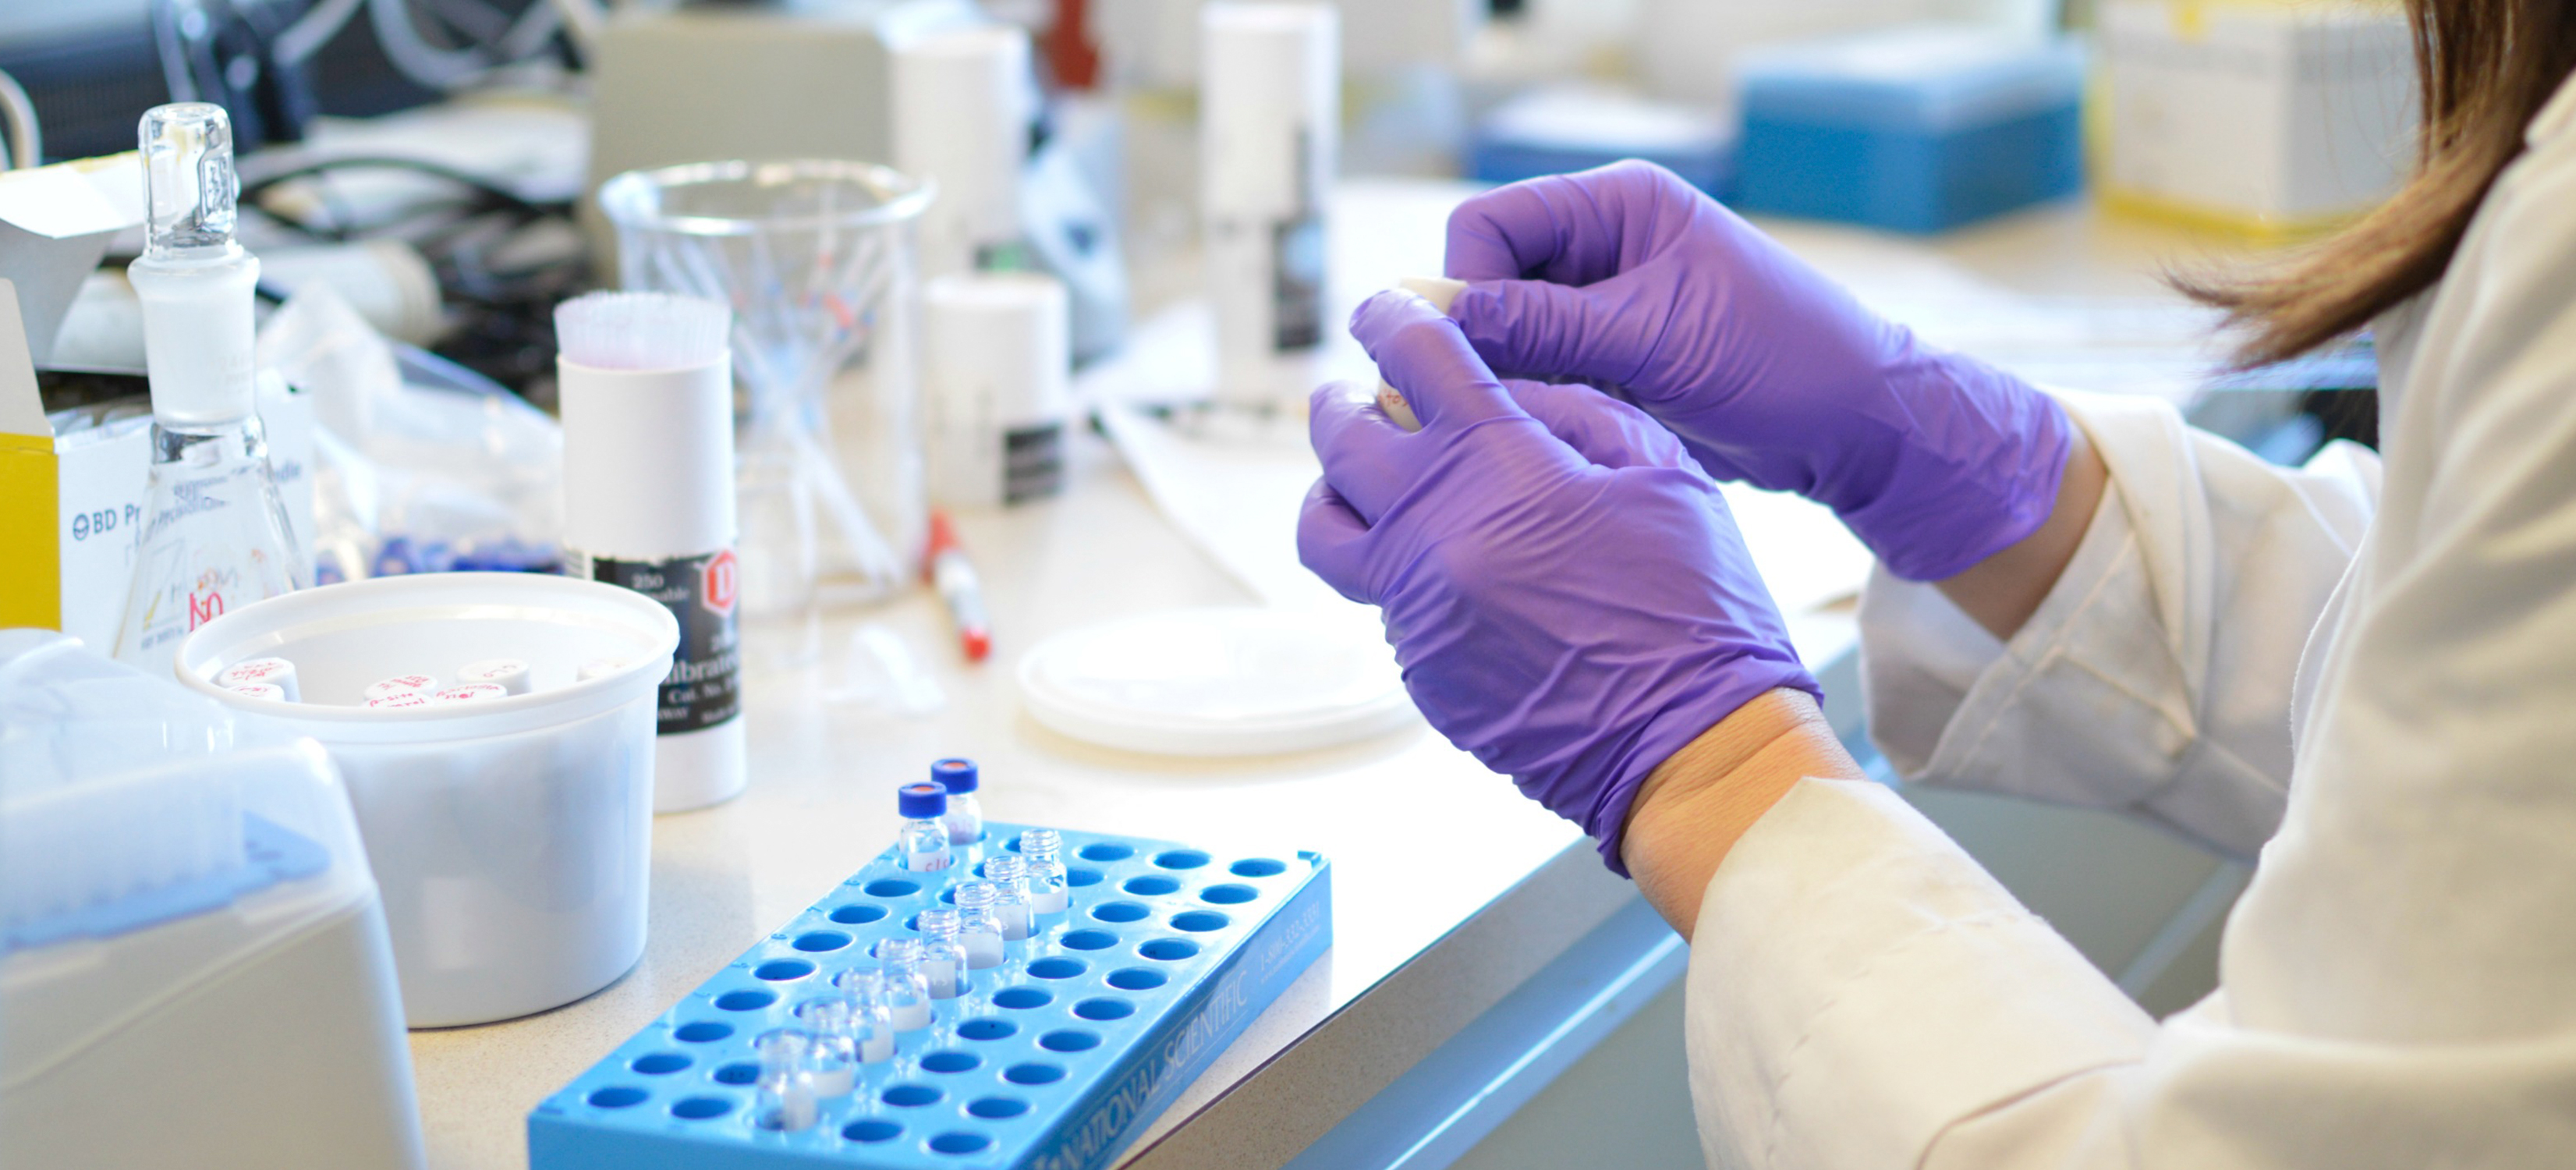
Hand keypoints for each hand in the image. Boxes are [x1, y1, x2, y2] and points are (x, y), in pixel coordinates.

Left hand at [1299, 291, 1816, 871]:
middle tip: (1355, 393)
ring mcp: (1414, 610)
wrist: (1694, 747)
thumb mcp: (1663, 473)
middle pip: (1340, 441)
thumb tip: (1509, 388)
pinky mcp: (1420, 671)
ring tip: (1365, 483)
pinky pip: (1382, 601)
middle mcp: (1431, 534)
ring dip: (1336, 492)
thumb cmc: (1700, 606)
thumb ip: (1575, 410)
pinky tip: (1455, 570)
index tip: (1386, 310)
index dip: (1394, 318)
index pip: (1415, 360)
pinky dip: (1400, 568)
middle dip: (1341, 402)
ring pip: (1325, 532)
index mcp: (1496, 467)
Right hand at [1442, 160, 2072, 581]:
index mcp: (1620, 205)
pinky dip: (1542, 404)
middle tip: (1493, 402)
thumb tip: (1447, 320)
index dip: (1465, 286)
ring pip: (1511, 336)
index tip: (1467, 355)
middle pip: (1491, 281)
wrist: (1858, 427)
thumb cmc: (1782, 361)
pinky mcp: (1616, 359)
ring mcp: (1608, 305)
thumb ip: (1549, 326)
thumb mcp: (1659, 339)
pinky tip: (1564, 436)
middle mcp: (1606, 244)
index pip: (1491, 225)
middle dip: (1484, 340)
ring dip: (1514, 380)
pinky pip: (1544, 375)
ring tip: (1542, 423)